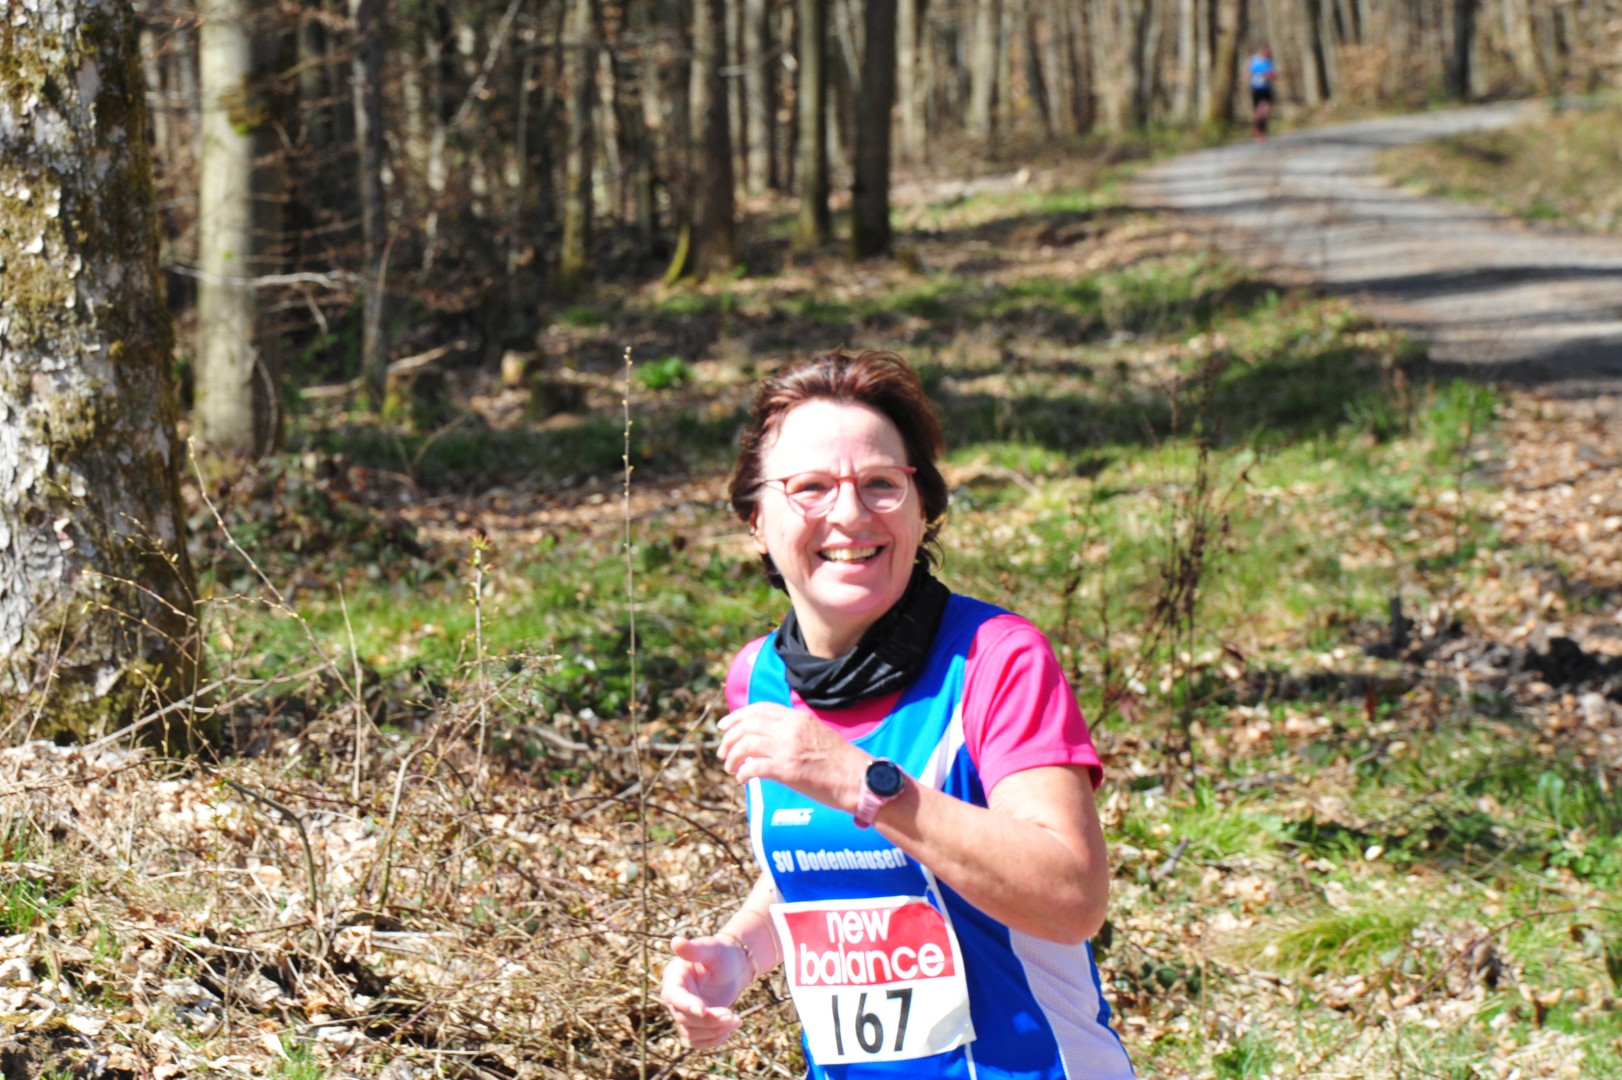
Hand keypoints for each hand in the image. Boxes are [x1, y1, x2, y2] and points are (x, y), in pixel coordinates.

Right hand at [659, 935, 753, 1048]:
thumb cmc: (721, 953)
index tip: (704, 1010)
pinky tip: (729, 1029)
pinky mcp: (695, 1025)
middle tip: (734, 1016)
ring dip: (714, 1031)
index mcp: (674, 978)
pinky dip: (713, 1040)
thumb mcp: (711, 948)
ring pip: (691, 1033)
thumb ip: (694, 948)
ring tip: (737, 1020)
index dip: (686, 1005)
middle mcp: (675, 998)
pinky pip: (698, 1042)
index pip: (673, 996)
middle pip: (684, 1018)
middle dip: (709, 1020)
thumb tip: (675, 941)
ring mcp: (684, 1013)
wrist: (732, 966)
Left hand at [717, 702, 865, 811]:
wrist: (858, 779)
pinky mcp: (786, 770)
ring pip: (745, 745)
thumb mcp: (817, 733)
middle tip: (722, 752)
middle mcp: (790, 729)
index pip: (760, 709)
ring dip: (732, 757)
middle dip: (729, 738)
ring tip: (730, 768)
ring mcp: (787, 748)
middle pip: (747, 725)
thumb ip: (795, 731)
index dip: (737, 716)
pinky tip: (742, 779)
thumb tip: (772, 738)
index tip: (724, 726)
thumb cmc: (841, 762)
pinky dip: (743, 772)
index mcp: (797, 718)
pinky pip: (753, 767)